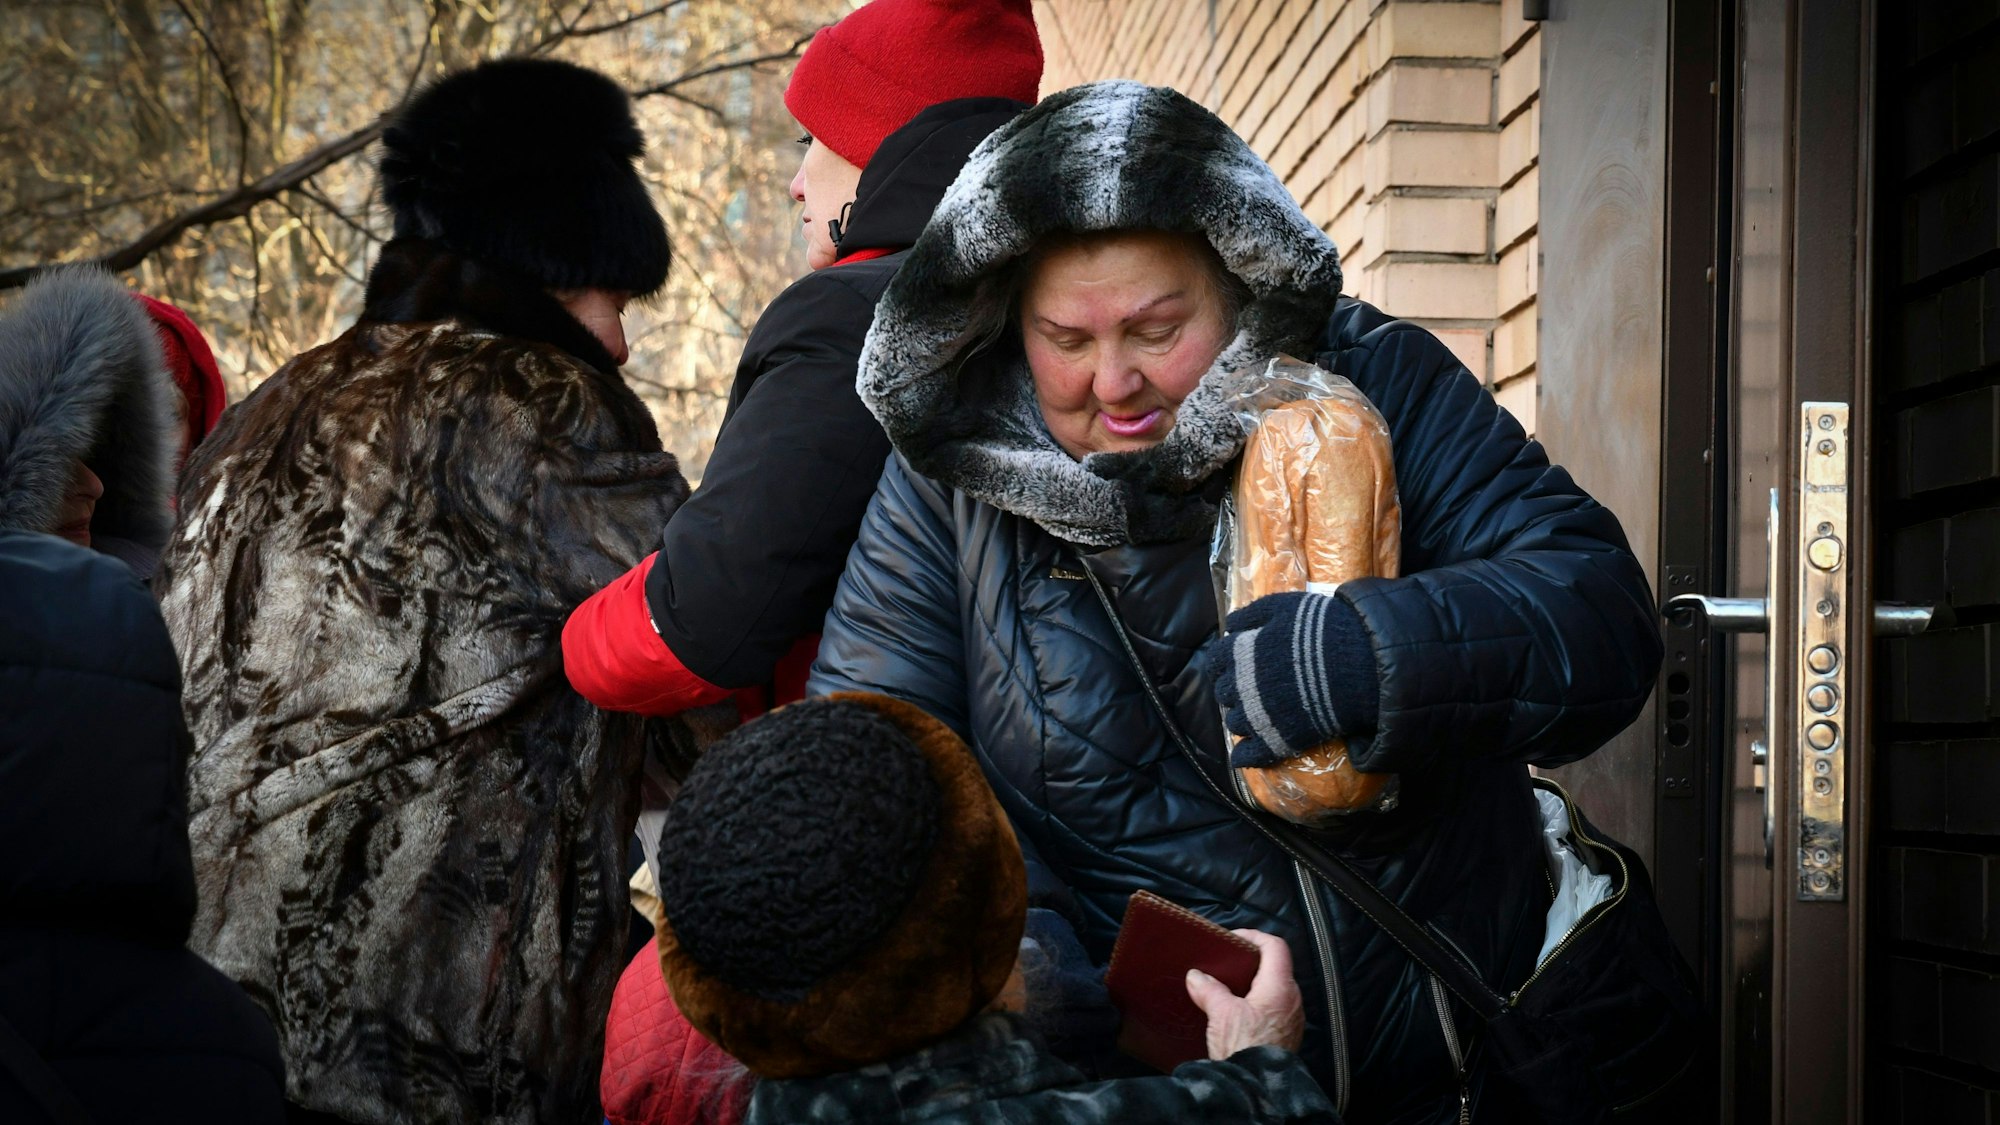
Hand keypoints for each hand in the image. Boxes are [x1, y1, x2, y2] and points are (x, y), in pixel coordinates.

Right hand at [1184, 929, 1304, 1058]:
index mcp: (1279, 987)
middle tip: (1228, 963)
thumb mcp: (1221, 1014)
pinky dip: (1259, 1004)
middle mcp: (1293, 1000)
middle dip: (1251, 962)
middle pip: (1276, 967)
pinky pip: (1276, 1009)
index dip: (1254, 936)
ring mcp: (1293, 1019)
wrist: (1258, 1086)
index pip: (1275, 947)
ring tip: (1229, 988)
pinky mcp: (1288, 1035)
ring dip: (1255, 985)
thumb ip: (1209, 990)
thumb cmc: (1244, 1047)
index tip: (1234, 938)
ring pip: (1276, 990)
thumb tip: (1196, 977)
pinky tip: (1238, 1014)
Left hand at [1210, 591, 1375, 767]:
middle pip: (1223, 693)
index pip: (1216, 661)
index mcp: (1240, 653)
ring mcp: (1257, 717)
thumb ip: (1252, 614)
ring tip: (1255, 714)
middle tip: (1248, 689)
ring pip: (1234, 723)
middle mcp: (1241, 687)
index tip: (1233, 663)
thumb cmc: (1321, 629)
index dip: (1224, 662)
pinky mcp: (1277, 741)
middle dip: (1233, 690)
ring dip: (1240, 718)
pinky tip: (1242, 755)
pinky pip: (1249, 755)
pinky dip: (1243, 756)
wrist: (1357, 665)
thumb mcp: (1284, 607)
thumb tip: (1230, 626)